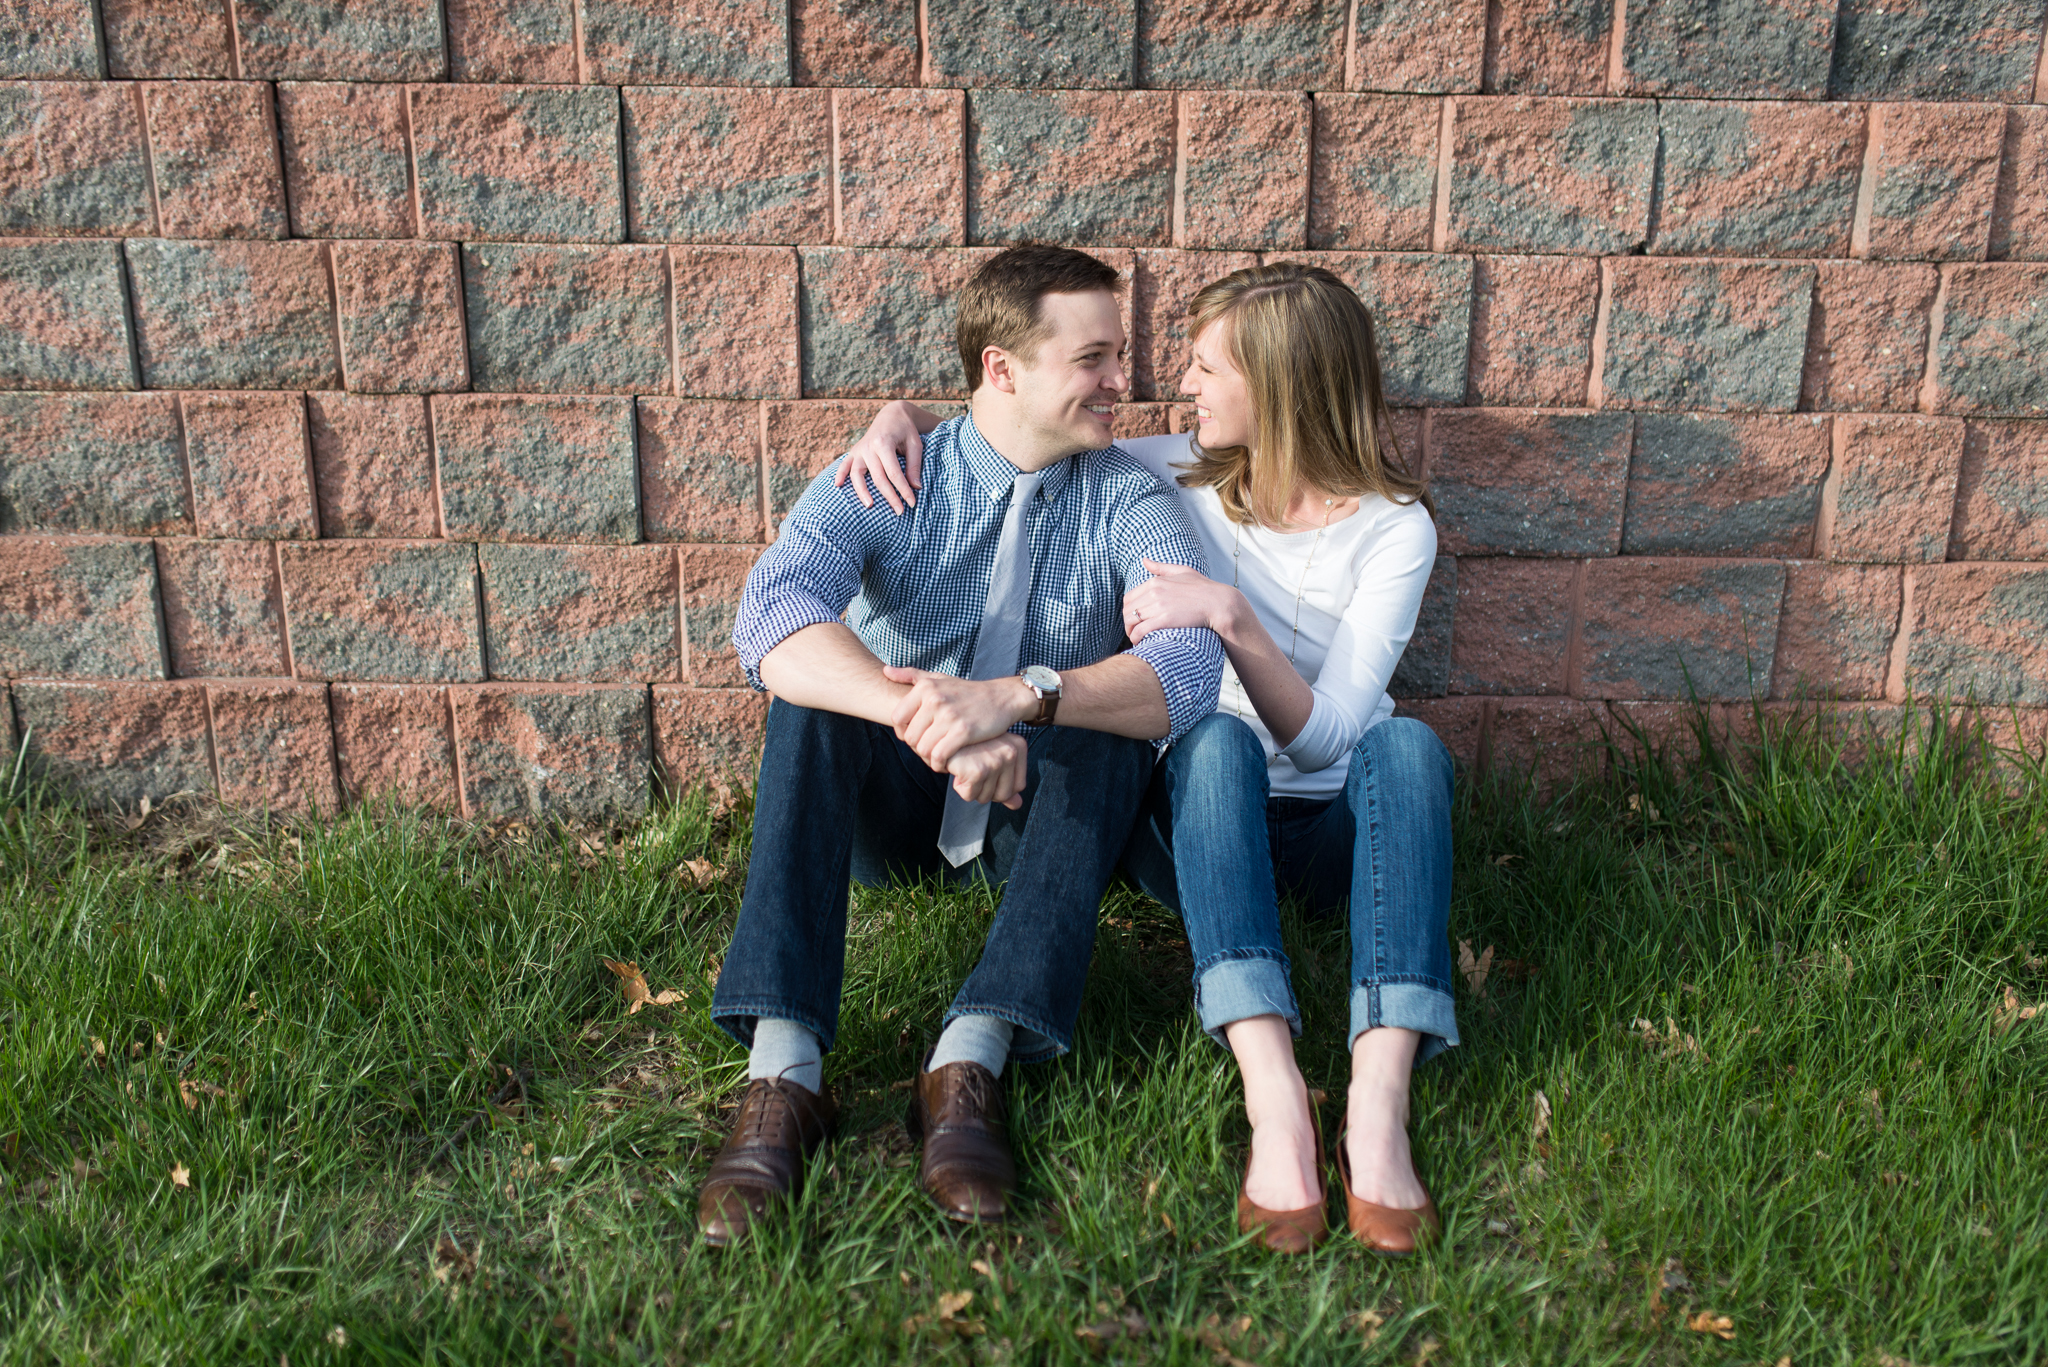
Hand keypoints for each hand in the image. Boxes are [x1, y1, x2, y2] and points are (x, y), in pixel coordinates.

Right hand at [831, 401, 924, 512]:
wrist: (891, 415)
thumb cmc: (906, 431)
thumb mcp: (915, 445)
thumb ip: (914, 466)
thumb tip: (916, 487)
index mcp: (884, 443)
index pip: (894, 473)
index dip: (903, 490)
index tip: (912, 503)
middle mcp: (869, 446)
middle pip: (878, 477)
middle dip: (889, 496)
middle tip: (899, 512)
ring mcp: (859, 449)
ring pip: (857, 474)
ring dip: (862, 492)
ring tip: (870, 506)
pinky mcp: (854, 451)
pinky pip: (844, 465)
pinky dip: (840, 474)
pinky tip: (838, 486)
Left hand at [883, 667, 1029, 770]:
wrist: (1001, 698)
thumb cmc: (967, 691)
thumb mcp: (939, 678)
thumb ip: (911, 675)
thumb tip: (885, 671)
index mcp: (926, 687)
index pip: (897, 718)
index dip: (903, 732)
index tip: (916, 736)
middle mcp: (935, 699)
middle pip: (910, 737)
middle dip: (917, 748)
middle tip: (929, 750)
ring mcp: (949, 716)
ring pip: (923, 749)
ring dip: (928, 758)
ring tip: (936, 757)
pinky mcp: (963, 732)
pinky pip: (939, 756)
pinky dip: (939, 764)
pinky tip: (945, 763)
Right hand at [947, 734, 1027, 807]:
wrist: (943, 732)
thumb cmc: (969, 746)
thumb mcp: (992, 758)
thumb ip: (1008, 782)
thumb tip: (1017, 805)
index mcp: (1018, 746)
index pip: (1019, 786)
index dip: (999, 785)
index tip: (986, 769)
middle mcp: (1010, 752)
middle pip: (1003, 795)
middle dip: (984, 789)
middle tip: (974, 769)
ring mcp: (995, 761)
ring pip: (985, 798)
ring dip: (970, 787)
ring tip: (966, 766)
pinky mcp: (977, 770)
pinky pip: (970, 796)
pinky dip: (959, 787)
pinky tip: (958, 768)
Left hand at [1122, 558, 1239, 643]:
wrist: (1218, 603)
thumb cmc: (1204, 588)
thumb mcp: (1183, 571)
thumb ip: (1161, 568)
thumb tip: (1144, 560)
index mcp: (1155, 582)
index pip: (1129, 598)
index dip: (1128, 611)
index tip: (1134, 619)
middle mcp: (1154, 592)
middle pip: (1127, 610)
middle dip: (1128, 623)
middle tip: (1133, 631)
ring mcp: (1158, 606)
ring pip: (1131, 621)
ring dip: (1130, 632)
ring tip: (1136, 639)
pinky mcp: (1164, 620)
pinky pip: (1140, 630)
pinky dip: (1136, 638)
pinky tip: (1140, 643)